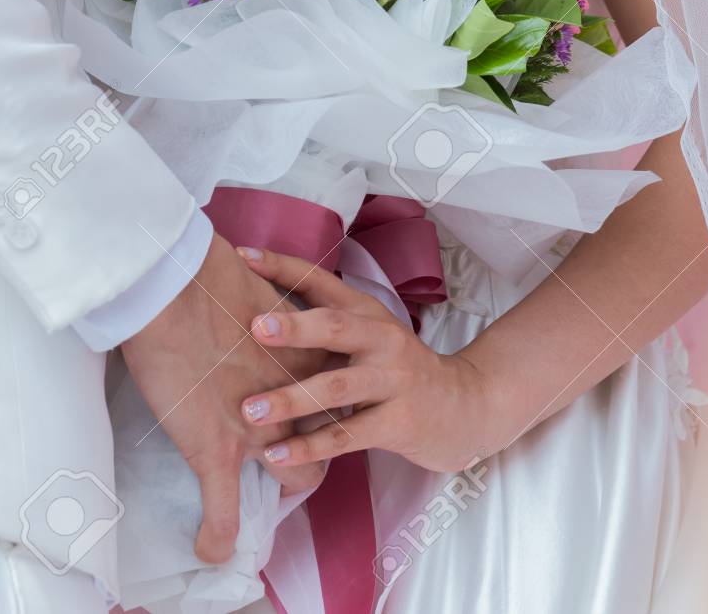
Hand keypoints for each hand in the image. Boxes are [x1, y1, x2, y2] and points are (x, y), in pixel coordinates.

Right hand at [121, 233, 326, 564]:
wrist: (170, 289)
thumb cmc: (205, 277)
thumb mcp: (248, 284)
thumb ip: (261, 300)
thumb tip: (248, 284)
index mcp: (304, 351)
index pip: (336, 386)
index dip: (331, 401)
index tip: (320, 407)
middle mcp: (292, 391)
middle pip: (330, 433)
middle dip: (323, 445)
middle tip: (306, 450)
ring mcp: (257, 425)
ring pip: (293, 474)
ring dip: (284, 482)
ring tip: (273, 485)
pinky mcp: (216, 449)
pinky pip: (223, 510)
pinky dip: (217, 536)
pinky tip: (211, 550)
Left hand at [237, 248, 493, 473]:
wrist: (464, 403)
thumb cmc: (397, 368)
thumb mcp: (370, 335)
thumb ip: (326, 327)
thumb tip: (255, 316)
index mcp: (368, 311)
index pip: (322, 281)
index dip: (283, 266)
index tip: (243, 255)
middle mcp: (382, 338)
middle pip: (336, 326)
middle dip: (294, 326)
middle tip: (253, 327)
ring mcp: (393, 379)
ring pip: (338, 386)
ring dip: (292, 398)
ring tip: (249, 410)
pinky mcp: (399, 422)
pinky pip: (347, 435)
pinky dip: (309, 445)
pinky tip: (276, 453)